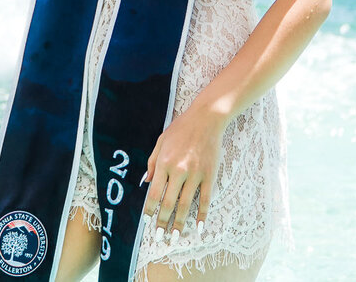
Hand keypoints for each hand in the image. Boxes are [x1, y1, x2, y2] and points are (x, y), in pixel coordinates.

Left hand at [141, 100, 224, 240]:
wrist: (206, 118)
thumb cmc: (181, 128)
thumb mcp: (161, 141)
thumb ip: (152, 161)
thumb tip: (146, 182)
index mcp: (164, 162)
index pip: (154, 193)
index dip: (150, 210)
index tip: (147, 222)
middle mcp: (178, 170)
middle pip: (169, 203)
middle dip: (162, 222)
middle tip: (159, 237)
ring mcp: (195, 174)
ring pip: (186, 205)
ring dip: (180, 223)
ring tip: (176, 236)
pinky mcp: (209, 175)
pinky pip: (205, 199)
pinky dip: (202, 215)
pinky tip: (199, 227)